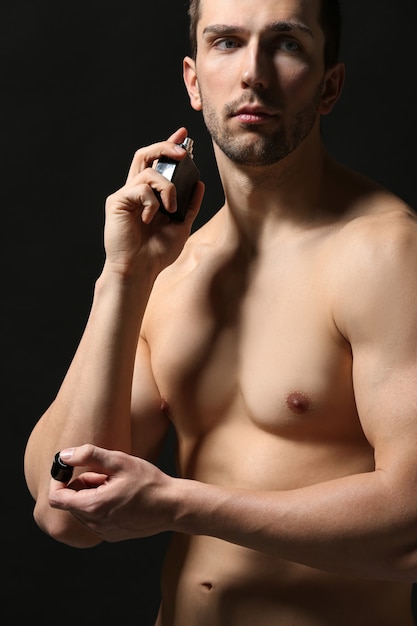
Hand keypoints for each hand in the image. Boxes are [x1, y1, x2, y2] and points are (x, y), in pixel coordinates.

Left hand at [48, 444, 174, 541]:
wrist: (174, 506)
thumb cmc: (149, 482)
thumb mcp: (120, 461)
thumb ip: (89, 456)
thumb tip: (65, 455)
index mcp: (93, 506)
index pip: (57, 498)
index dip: (58, 480)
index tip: (70, 468)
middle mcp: (95, 524)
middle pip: (71, 502)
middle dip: (81, 484)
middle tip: (104, 472)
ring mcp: (104, 532)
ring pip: (83, 510)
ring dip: (92, 495)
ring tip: (116, 484)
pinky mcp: (113, 536)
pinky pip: (96, 519)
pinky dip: (101, 505)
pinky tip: (122, 496)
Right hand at [103, 127, 204, 277]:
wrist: (139, 270)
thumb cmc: (156, 253)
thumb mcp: (181, 226)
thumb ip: (189, 205)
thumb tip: (200, 183)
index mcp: (149, 195)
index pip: (158, 163)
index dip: (168, 145)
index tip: (183, 133)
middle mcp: (135, 191)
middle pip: (146, 154)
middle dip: (165, 146)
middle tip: (183, 150)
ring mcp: (125, 195)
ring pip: (148, 171)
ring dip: (167, 186)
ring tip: (171, 208)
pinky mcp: (117, 201)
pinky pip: (140, 188)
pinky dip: (152, 202)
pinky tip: (150, 219)